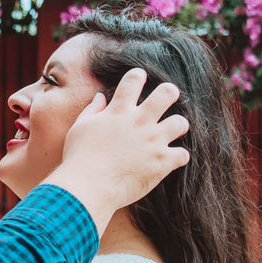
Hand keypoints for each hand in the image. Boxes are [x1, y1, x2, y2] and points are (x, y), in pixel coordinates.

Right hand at [44, 68, 189, 234]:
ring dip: (176, 126)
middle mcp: (140, 122)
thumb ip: (92, 110)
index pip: (134, 80)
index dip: (138, 76)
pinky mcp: (162, 162)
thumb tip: (101, 97)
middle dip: (169, 93)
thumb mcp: (79, 128)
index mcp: (119, 111)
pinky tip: (170, 160)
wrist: (88, 186)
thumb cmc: (79, 158)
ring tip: (169, 132)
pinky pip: (183, 155)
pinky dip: (178, 157)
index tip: (140, 78)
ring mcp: (153, 141)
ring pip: (181, 123)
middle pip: (167, 93)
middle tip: (166, 100)